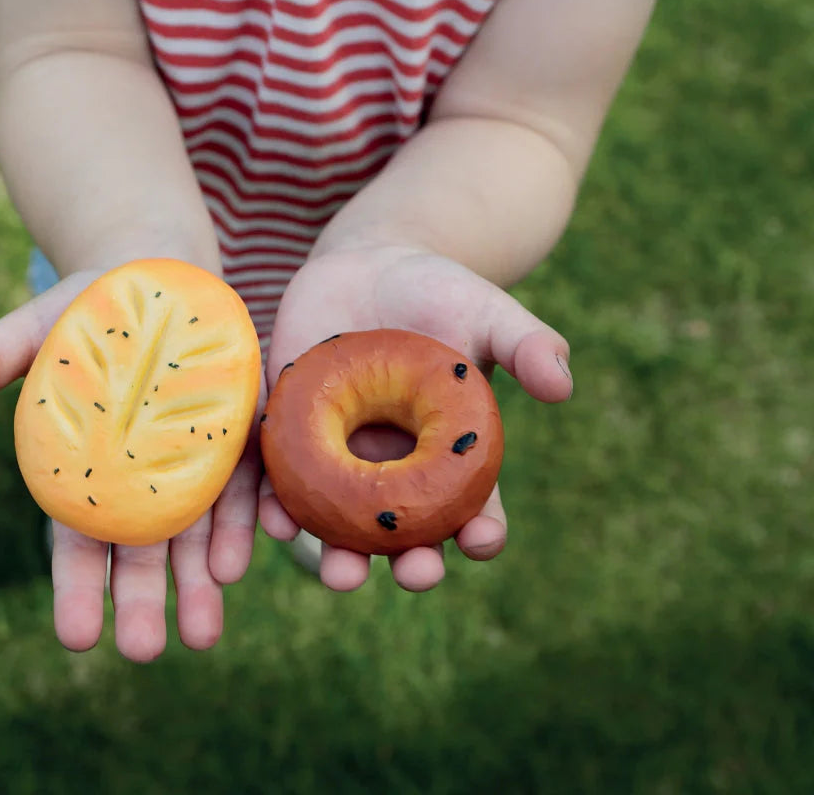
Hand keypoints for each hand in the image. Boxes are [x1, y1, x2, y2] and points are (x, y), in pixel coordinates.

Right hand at [0, 272, 264, 662]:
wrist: (160, 280)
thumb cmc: (85, 308)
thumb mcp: (37, 326)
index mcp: (87, 471)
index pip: (79, 543)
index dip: (76, 588)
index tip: (75, 638)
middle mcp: (143, 482)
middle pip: (141, 554)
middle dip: (141, 603)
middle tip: (142, 650)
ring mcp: (195, 466)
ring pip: (196, 539)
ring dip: (199, 586)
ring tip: (202, 635)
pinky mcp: (239, 439)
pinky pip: (244, 488)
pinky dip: (245, 523)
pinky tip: (245, 559)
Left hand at [259, 249, 572, 592]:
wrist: (365, 265)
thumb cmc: (438, 295)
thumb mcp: (486, 313)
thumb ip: (526, 344)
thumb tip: (562, 383)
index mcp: (451, 458)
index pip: (473, 509)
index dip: (482, 532)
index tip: (483, 540)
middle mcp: (396, 472)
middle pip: (406, 535)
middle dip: (412, 563)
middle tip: (415, 573)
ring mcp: (340, 461)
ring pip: (341, 525)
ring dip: (340, 556)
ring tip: (341, 573)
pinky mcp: (292, 438)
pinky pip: (283, 483)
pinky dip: (277, 507)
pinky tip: (276, 521)